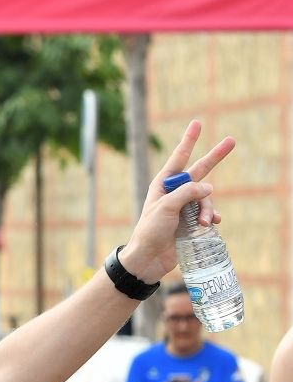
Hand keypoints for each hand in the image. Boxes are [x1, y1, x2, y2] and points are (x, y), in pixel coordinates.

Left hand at [123, 121, 234, 282]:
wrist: (149, 258)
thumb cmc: (150, 231)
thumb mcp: (165, 207)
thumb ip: (187, 193)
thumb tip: (209, 187)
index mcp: (163, 185)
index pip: (178, 158)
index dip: (188, 141)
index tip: (197, 123)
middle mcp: (175, 193)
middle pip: (199, 170)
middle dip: (215, 157)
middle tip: (232, 140)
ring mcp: (185, 207)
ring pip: (206, 199)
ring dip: (208, 210)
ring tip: (204, 223)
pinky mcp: (192, 222)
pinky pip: (209, 214)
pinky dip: (212, 218)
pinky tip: (212, 225)